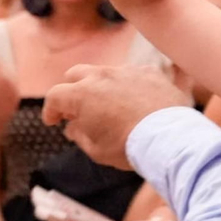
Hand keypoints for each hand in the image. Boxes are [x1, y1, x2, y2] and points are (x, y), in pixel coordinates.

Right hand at [41, 65, 192, 169]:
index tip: (53, 120)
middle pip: (76, 75)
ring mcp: (127, 71)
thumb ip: (79, 135)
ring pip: (105, 72)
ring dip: (101, 86)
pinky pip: (132, 74)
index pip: (55, 96)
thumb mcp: (96, 149)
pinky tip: (135, 101)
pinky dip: (128, 86)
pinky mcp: (149, 72)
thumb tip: (73, 126)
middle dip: (72, 90)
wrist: (169, 137)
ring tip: (108, 105)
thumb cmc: (128, 147)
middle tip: (76, 109)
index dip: (51, 109)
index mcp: (81, 95)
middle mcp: (101, 76)